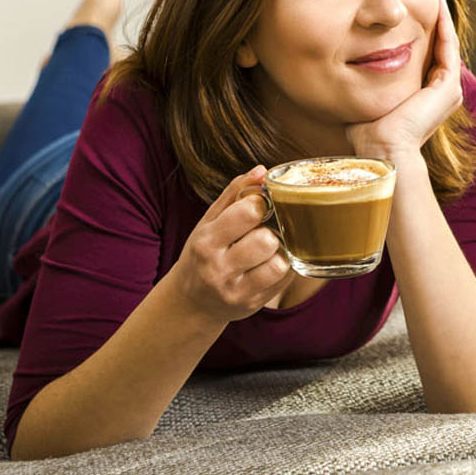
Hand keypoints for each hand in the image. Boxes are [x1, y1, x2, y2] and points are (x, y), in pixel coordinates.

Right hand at [165, 166, 293, 323]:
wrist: (190, 303)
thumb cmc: (202, 254)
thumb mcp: (209, 222)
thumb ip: (234, 194)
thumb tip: (262, 171)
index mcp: (206, 242)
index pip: (247, 213)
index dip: (261, 204)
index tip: (261, 206)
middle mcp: (219, 269)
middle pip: (265, 240)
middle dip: (270, 232)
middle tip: (263, 232)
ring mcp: (237, 291)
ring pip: (279, 263)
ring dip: (280, 252)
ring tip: (269, 250)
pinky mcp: (253, 304)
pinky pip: (285, 280)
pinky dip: (284, 268)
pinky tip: (271, 263)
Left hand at [345, 0, 462, 162]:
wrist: (381, 149)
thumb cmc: (366, 133)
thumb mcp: (364, 99)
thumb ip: (360, 84)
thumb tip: (337, 72)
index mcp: (424, 99)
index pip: (425, 59)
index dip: (419, 34)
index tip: (408, 13)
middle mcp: (441, 95)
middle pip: (439, 49)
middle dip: (433, 22)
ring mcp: (448, 91)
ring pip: (447, 45)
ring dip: (442, 18)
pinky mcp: (448, 86)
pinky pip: (448, 46)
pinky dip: (444, 24)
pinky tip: (437, 3)